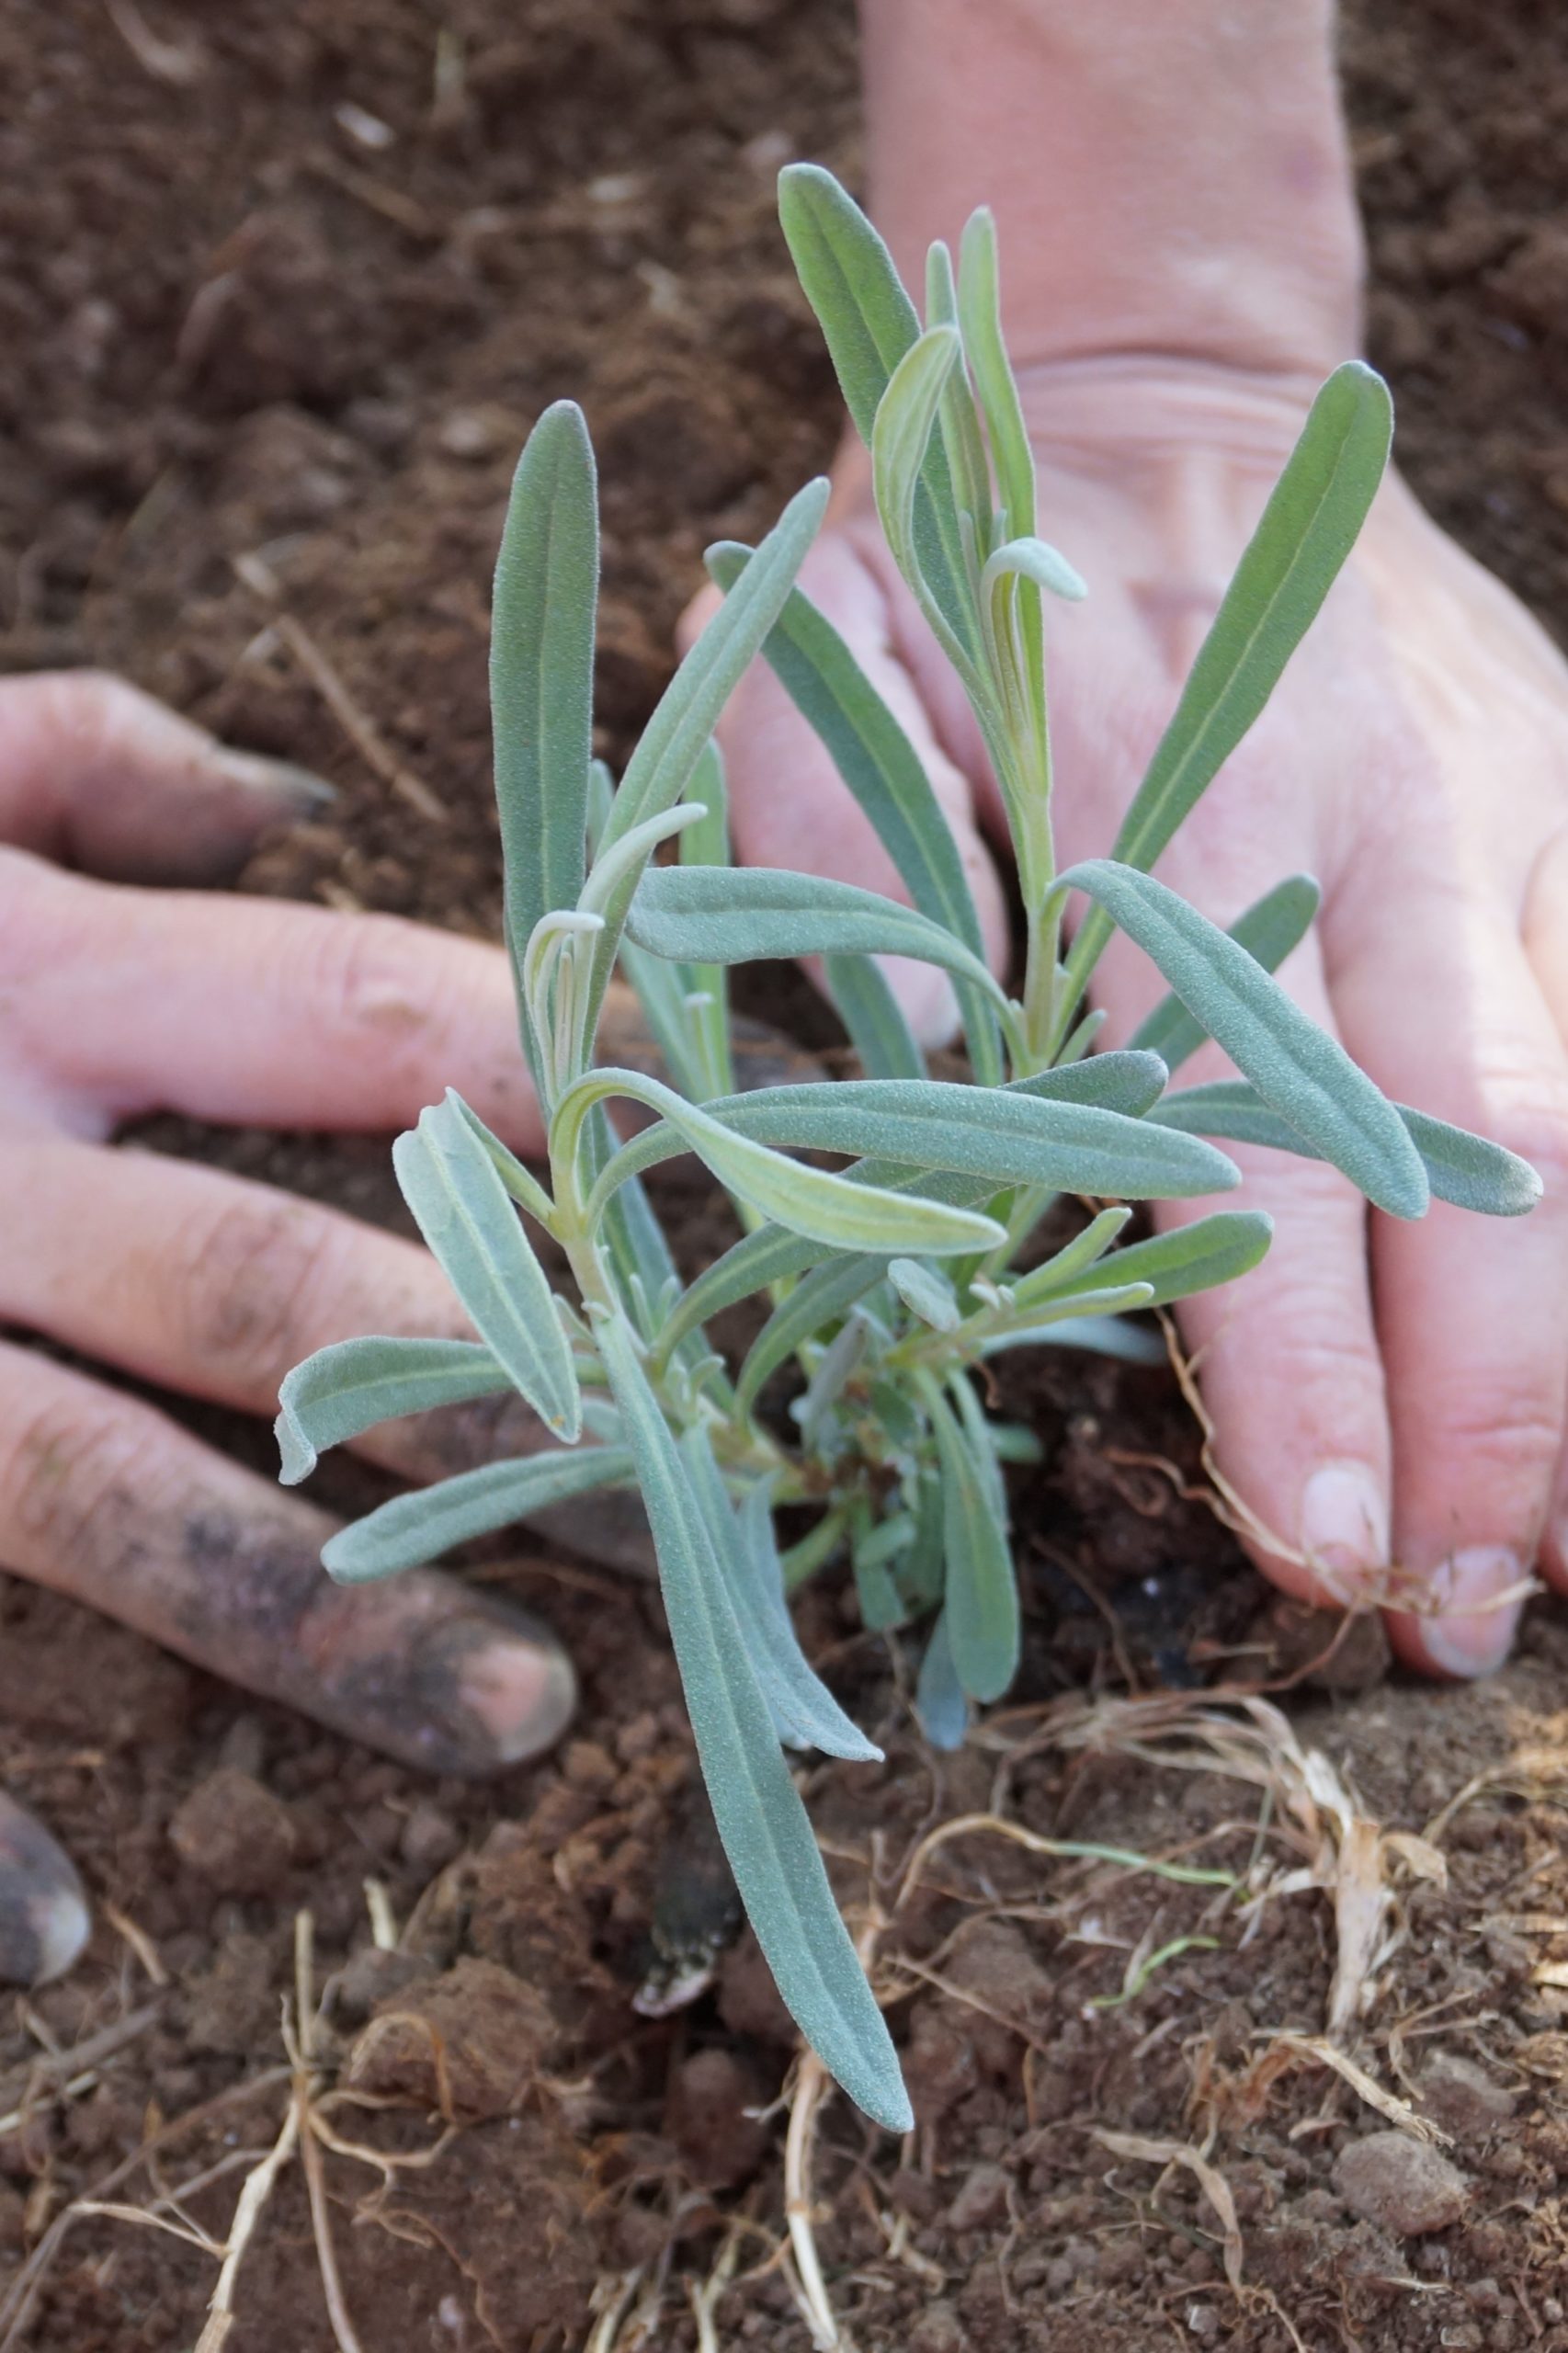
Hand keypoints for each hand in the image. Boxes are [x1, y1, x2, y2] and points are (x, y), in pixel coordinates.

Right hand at [0, 672, 580, 1976]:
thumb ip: (73, 753)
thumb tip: (296, 803)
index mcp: (18, 976)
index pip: (357, 1011)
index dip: (564, 1074)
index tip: (744, 1156)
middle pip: (267, 1278)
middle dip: (495, 1379)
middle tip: (704, 1482)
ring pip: (101, 1497)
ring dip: (324, 1612)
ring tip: (530, 1720)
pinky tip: (56, 1949)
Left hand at [691, 357, 1567, 1677]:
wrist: (1160, 397)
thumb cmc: (957, 581)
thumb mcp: (819, 683)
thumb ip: (843, 880)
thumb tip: (898, 1103)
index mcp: (1176, 820)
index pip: (1251, 1143)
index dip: (1294, 1362)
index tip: (1321, 1548)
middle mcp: (1381, 827)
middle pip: (1474, 1164)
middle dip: (1485, 1410)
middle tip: (1457, 1623)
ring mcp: (1511, 818)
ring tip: (1553, 1554)